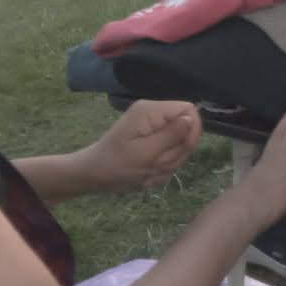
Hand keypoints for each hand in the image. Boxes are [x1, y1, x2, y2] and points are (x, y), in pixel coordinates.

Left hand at [82, 100, 201, 192]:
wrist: (93, 176)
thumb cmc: (115, 164)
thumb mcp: (145, 153)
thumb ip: (171, 135)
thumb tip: (191, 118)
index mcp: (151, 111)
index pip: (188, 109)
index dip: (192, 130)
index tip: (181, 150)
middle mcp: (154, 115)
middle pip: (186, 130)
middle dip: (176, 152)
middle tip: (156, 165)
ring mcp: (153, 128)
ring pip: (179, 145)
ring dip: (168, 163)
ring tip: (149, 171)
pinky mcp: (151, 140)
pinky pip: (169, 153)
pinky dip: (162, 167)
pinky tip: (147, 173)